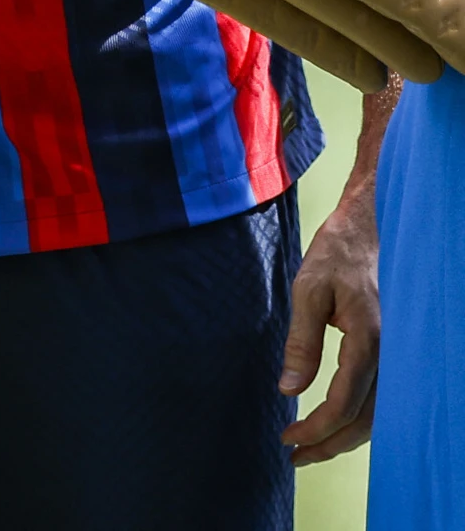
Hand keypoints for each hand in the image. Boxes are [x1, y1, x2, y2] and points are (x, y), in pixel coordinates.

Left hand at [279, 190, 378, 465]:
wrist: (370, 227)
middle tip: (295, 456)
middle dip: (330, 444)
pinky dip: (360, 419)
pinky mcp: (393, 351)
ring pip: (378, 415)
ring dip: (346, 437)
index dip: (316, 428)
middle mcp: (390, 355)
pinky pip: (382, 398)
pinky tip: (336, 422)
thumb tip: (289, 390)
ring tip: (311, 448)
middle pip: (365, 421)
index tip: (287, 438)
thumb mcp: (308, 289)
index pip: (344, 403)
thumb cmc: (337, 254)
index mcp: (368, 340)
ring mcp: (396, 355)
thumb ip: (301, 341)